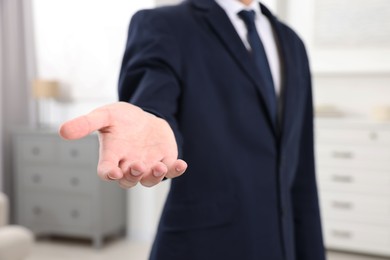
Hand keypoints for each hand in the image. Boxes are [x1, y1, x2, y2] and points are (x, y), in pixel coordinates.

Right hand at [59, 102, 186, 187]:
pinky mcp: (164, 161)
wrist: (144, 117)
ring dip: (154, 176)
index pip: (106, 171)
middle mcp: (128, 165)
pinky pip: (170, 171)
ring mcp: (147, 165)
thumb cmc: (121, 119)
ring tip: (158, 166)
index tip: (113, 172)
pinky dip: (175, 171)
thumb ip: (86, 123)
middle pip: (128, 180)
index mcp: (112, 156)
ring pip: (149, 180)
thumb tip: (62, 131)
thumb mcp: (104, 115)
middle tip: (136, 166)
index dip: (108, 174)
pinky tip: (181, 165)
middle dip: (132, 175)